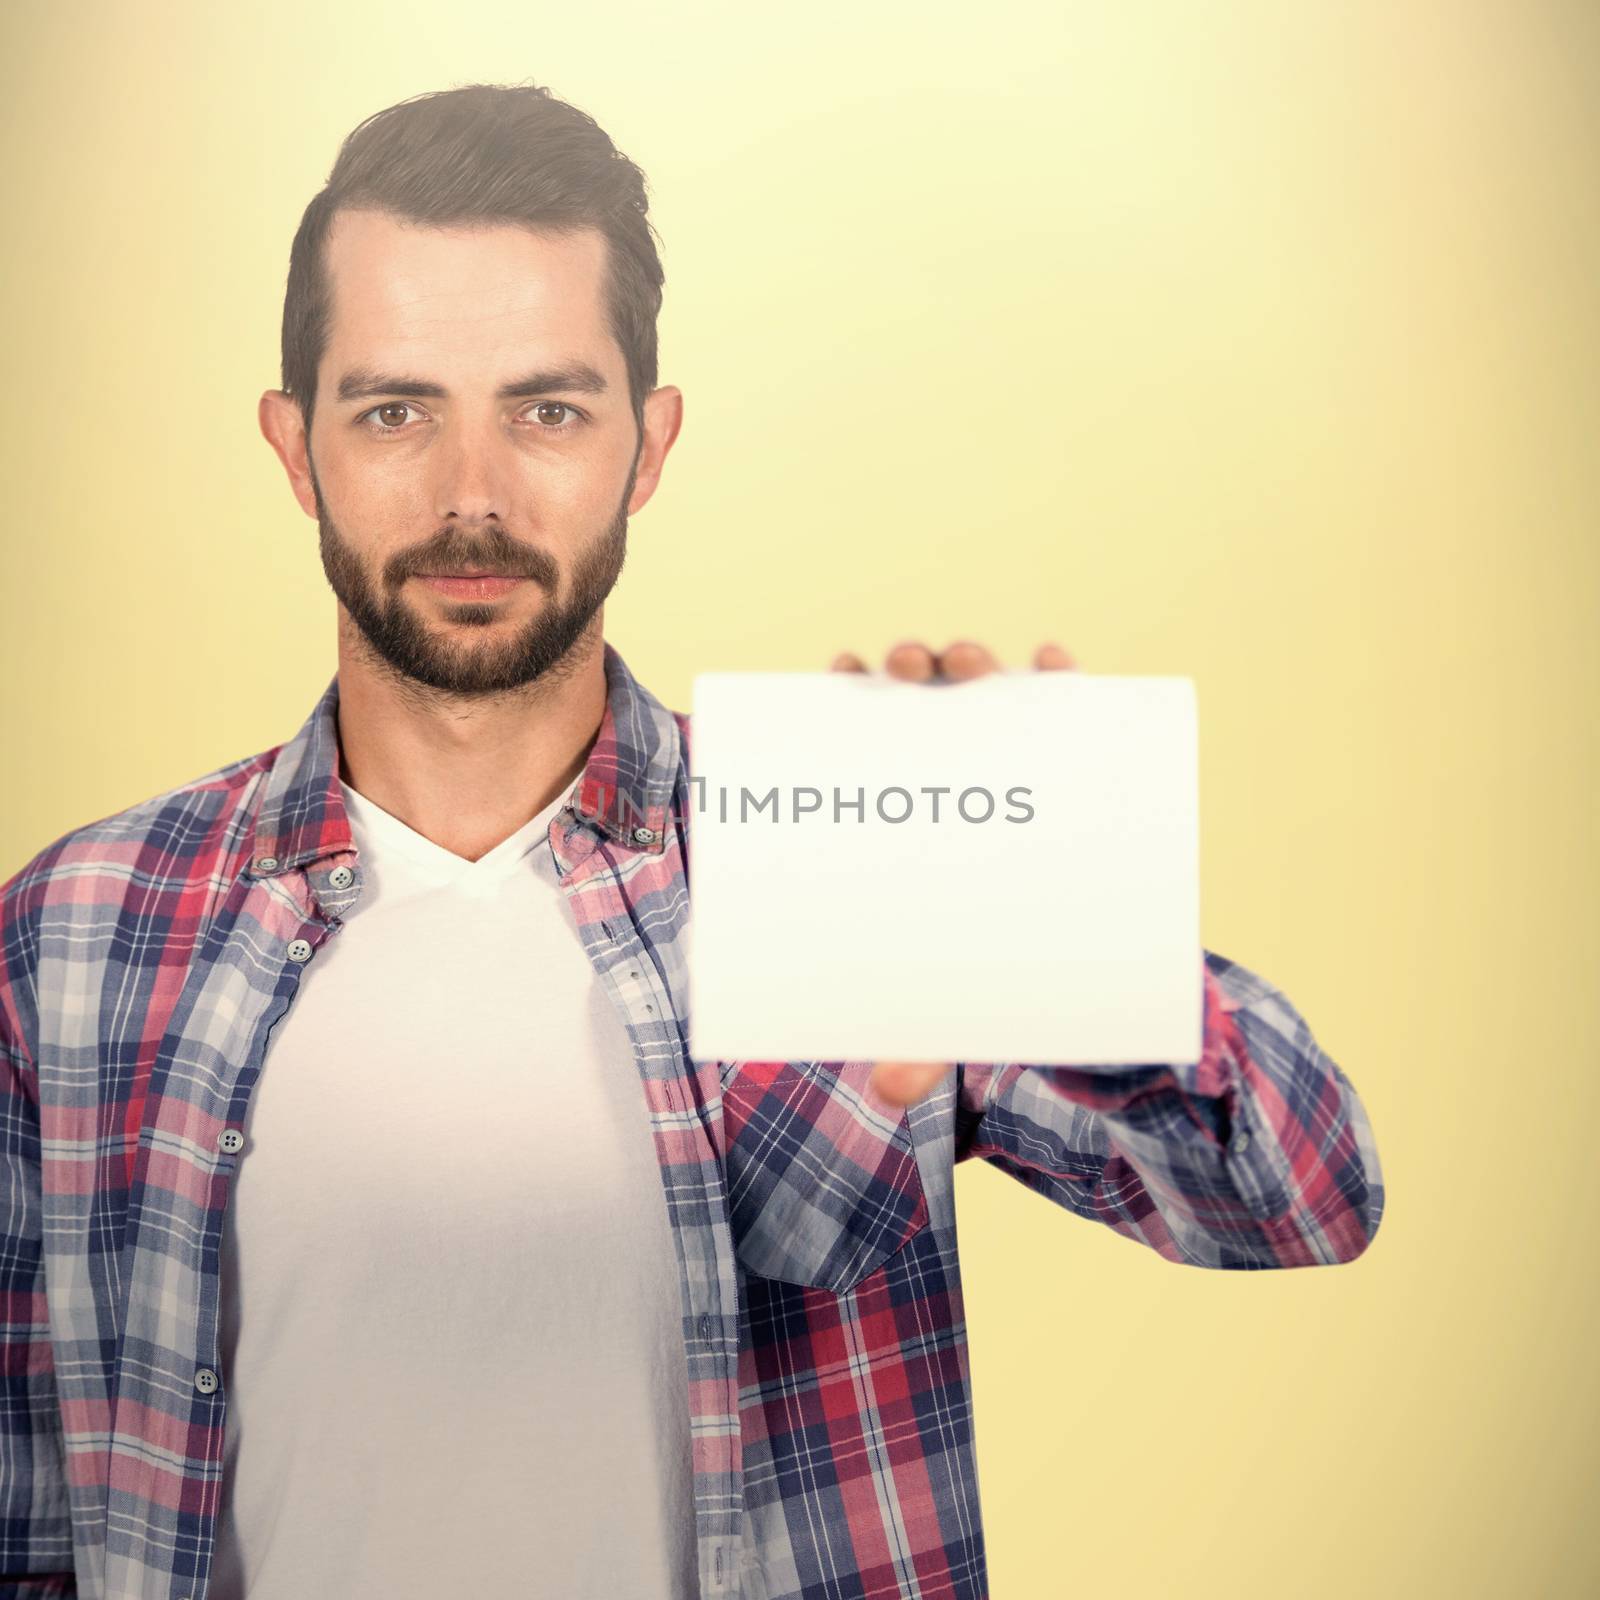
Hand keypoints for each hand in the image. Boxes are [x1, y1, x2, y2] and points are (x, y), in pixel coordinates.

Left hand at [829, 639, 1079, 1107]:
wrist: (1080, 992)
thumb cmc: (991, 982)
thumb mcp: (953, 1010)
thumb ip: (920, 1040)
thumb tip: (888, 1091)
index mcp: (910, 813)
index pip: (872, 736)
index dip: (851, 693)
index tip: (840, 671)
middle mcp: (957, 776)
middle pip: (927, 701)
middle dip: (914, 666)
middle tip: (908, 669)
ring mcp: (1018, 766)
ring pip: (992, 693)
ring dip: (978, 662)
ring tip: (973, 664)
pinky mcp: (1079, 773)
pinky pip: (1073, 714)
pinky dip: (1066, 682)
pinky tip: (1058, 665)